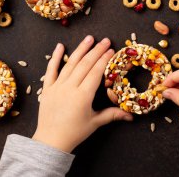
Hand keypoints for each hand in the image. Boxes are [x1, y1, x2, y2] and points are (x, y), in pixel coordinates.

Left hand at [32, 36, 132, 152]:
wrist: (50, 140)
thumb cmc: (74, 132)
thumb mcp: (95, 123)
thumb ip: (112, 115)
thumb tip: (131, 116)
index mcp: (83, 96)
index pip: (95, 72)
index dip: (104, 60)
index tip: (111, 50)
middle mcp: (70, 88)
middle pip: (84, 64)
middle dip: (96, 51)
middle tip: (105, 40)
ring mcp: (57, 86)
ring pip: (70, 64)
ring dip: (80, 50)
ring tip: (89, 38)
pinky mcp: (47, 88)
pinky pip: (51, 70)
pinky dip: (55, 57)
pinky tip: (60, 46)